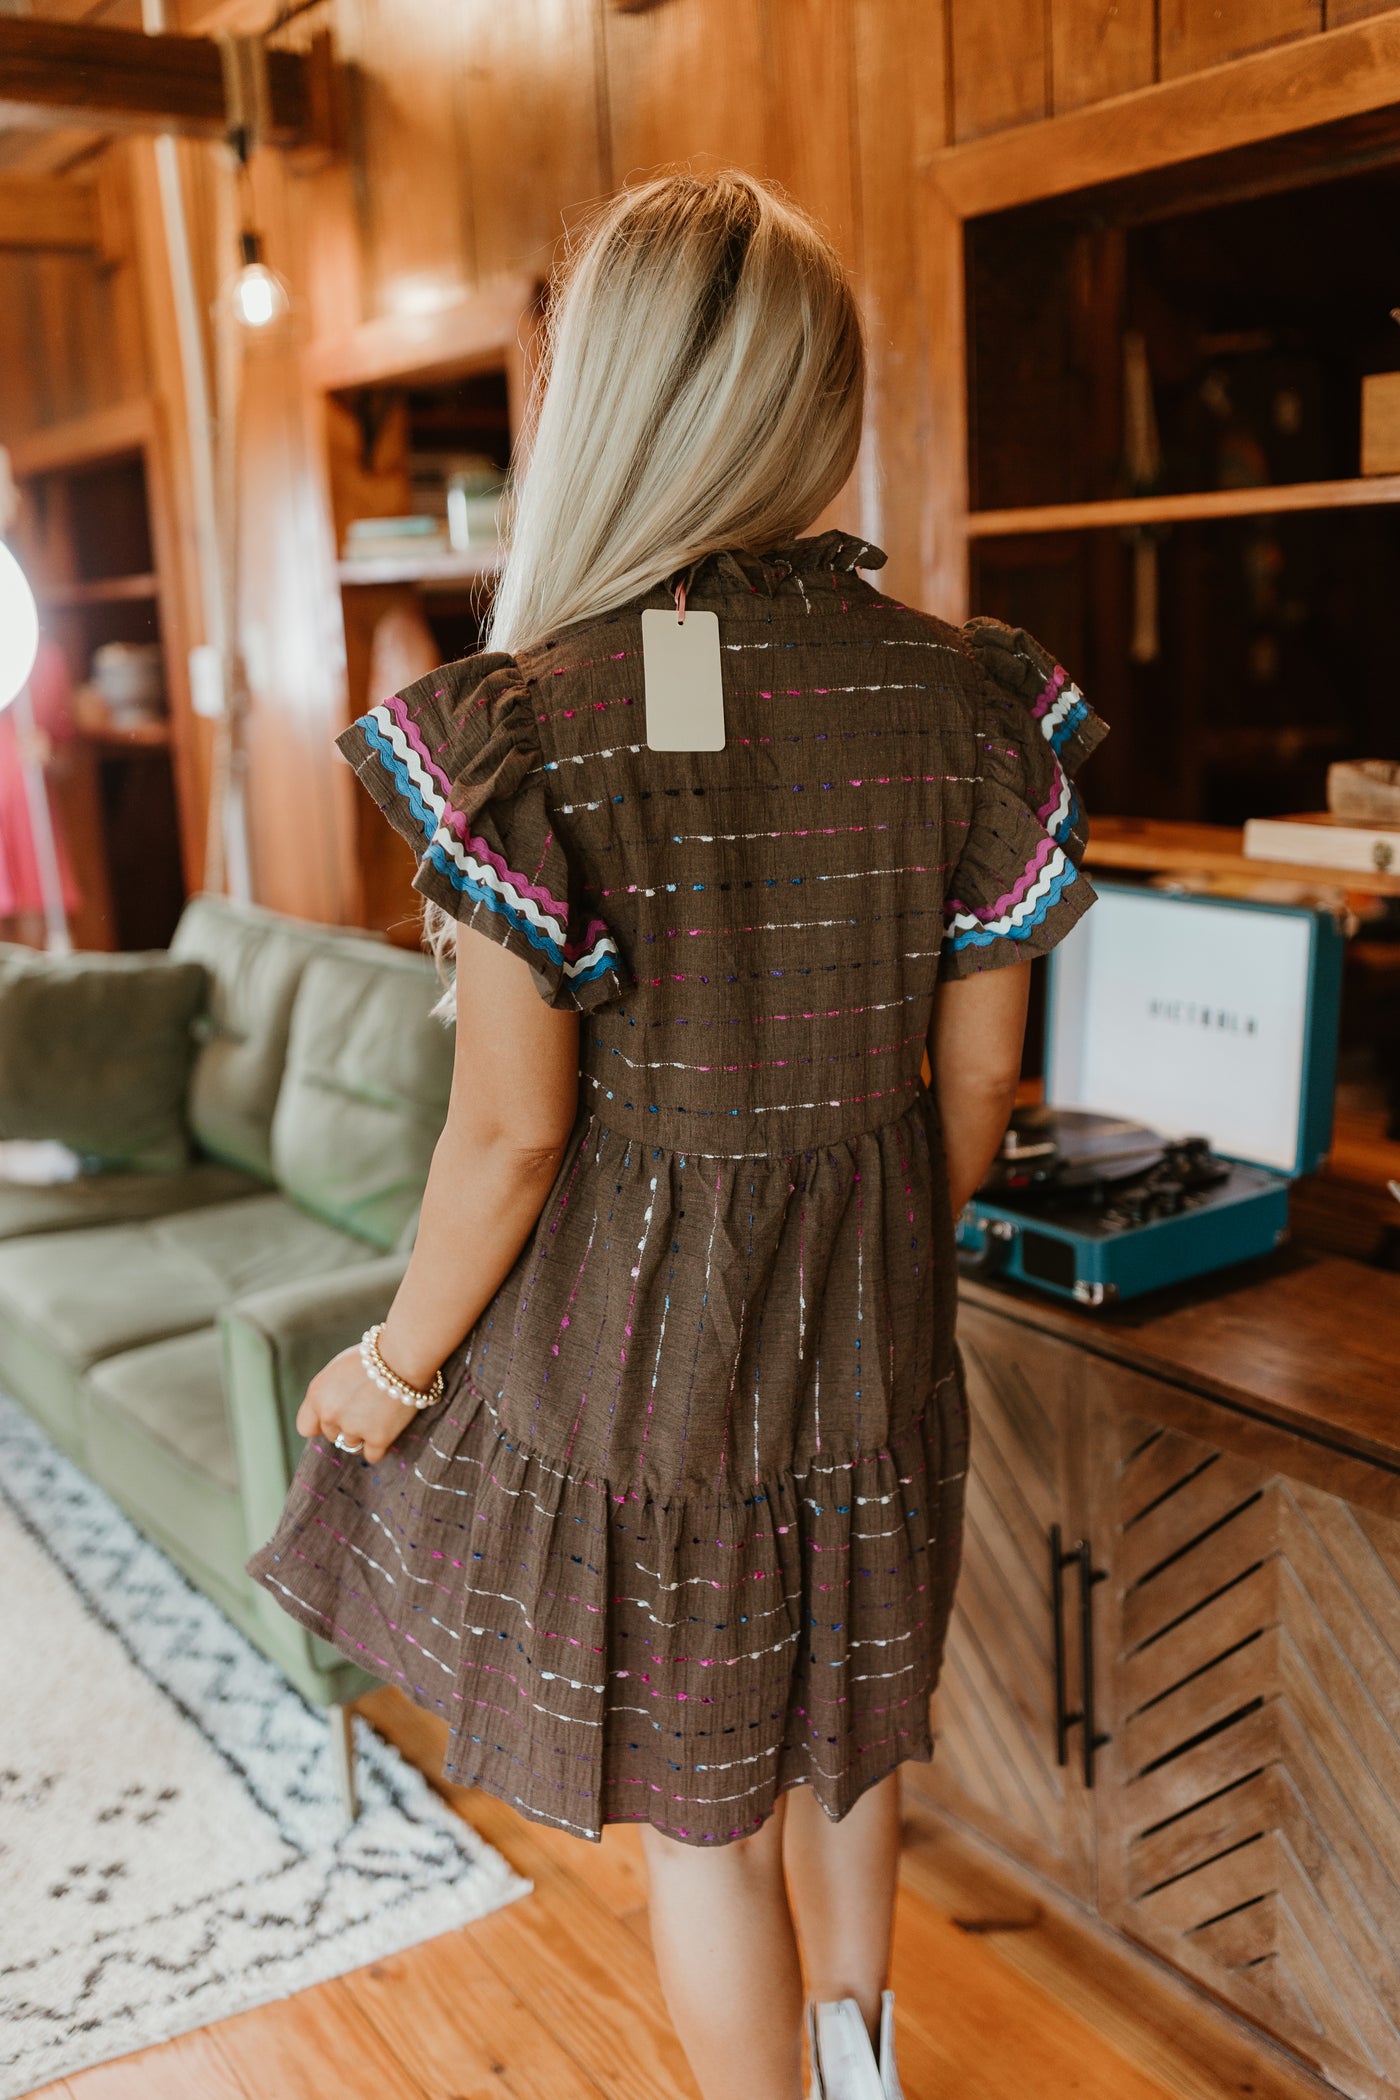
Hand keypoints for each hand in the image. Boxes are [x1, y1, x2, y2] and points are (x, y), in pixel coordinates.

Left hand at [295, 1345, 416, 1464]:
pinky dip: (380, 1445)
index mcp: (317, 1394)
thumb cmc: (375, 1354)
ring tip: (381, 1413)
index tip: (335, 1418)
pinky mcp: (378, 1438)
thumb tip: (329, 1411)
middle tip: (367, 1408)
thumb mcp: (340, 1368)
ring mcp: (353, 1428)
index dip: (321, 1424)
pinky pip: (372, 1455)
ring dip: (365, 1434)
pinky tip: (388, 1428)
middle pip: (333, 1436)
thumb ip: (330, 1392)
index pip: (306, 1426)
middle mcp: (330, 1414)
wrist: (404, 1356)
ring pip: (353, 1445)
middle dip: (347, 1426)